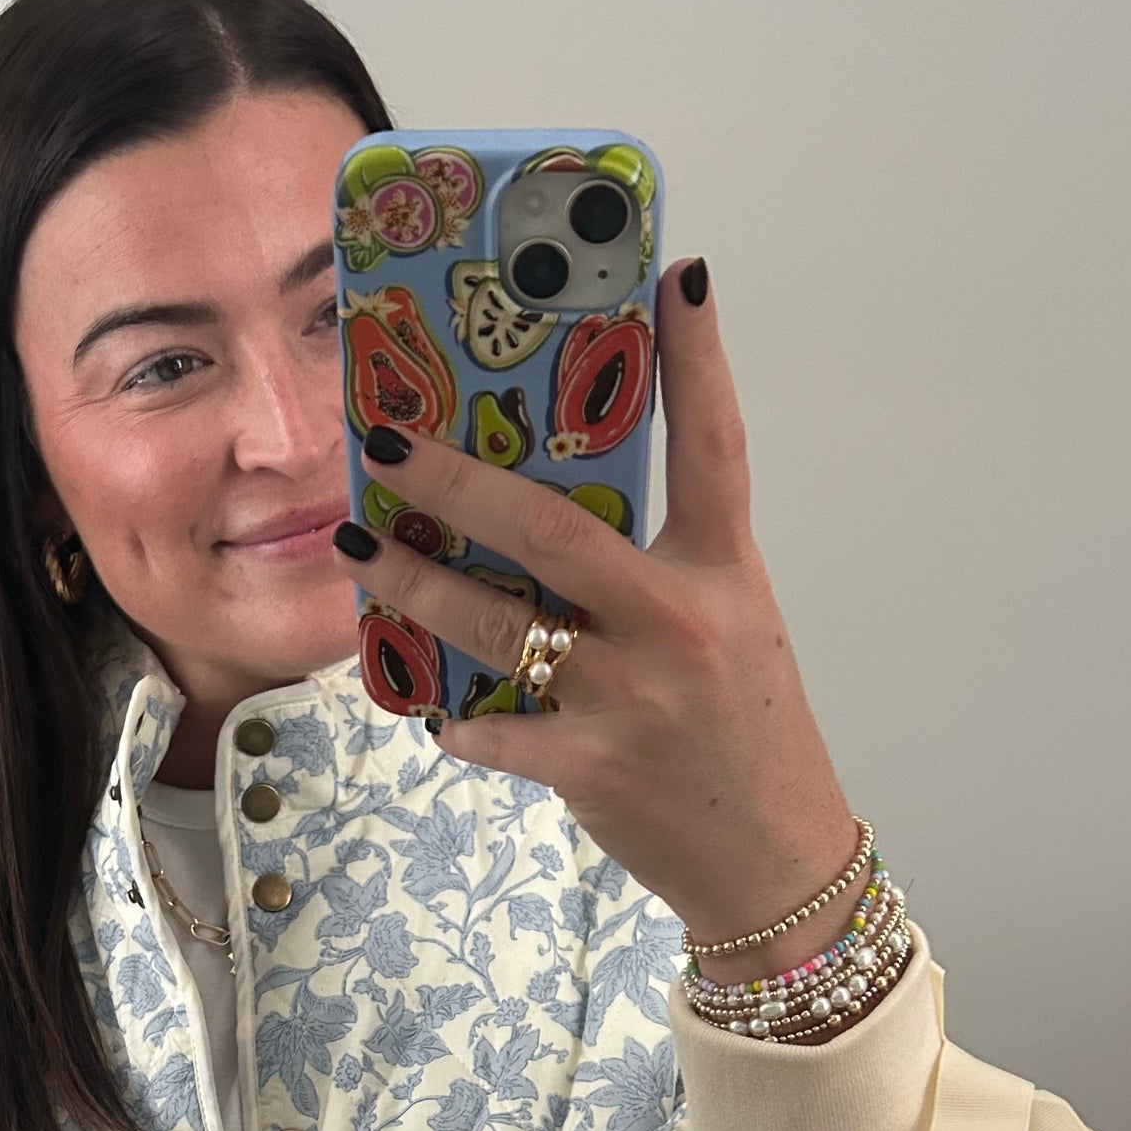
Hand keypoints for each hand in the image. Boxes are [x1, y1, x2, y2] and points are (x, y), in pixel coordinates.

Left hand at [332, 257, 864, 986]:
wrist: (772, 859)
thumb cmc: (740, 734)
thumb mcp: (726, 629)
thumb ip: (657, 571)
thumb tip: (547, 518)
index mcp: (724, 574)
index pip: (716, 444)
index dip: (700, 356)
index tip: (677, 271)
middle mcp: (678, 624)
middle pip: (553, 528)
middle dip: (458, 481)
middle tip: (390, 440)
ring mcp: (631, 696)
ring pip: (496, 625)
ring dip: (414, 587)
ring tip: (357, 549)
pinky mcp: (591, 765)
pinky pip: (493, 729)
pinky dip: (454, 719)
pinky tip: (430, 709)